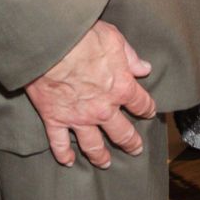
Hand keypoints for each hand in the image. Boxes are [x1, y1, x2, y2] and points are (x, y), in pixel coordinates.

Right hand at [24, 20, 155, 168]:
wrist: (51, 44)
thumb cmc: (83, 37)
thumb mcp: (114, 39)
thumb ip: (130, 57)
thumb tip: (144, 68)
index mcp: (121, 88)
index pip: (141, 104)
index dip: (147, 108)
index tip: (148, 112)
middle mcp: (103, 109)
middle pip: (122, 133)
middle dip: (131, 142)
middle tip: (135, 149)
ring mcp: (78, 118)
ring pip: (93, 145)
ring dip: (101, 156)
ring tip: (106, 163)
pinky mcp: (55, 119)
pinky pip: (60, 143)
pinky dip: (63, 154)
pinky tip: (67, 161)